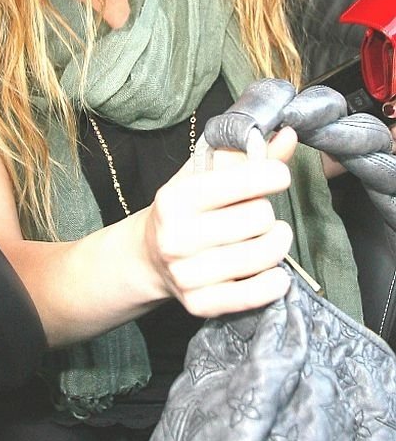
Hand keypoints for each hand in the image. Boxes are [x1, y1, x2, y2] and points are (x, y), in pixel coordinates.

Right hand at [144, 132, 293, 317]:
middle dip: (267, 214)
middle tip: (258, 216)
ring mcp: (186, 274)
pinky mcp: (199, 305)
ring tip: (268, 240)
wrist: (150, 258)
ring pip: (263, 255)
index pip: (244, 180)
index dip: (273, 175)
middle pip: (259, 218)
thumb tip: (289, 135)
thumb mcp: (206, 175)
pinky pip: (254, 294)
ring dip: (276, 246)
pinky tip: (274, 273)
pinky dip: (273, 283)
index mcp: (175, 198)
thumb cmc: (187, 211)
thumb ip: (248, 155)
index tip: (277, 177)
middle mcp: (175, 237)